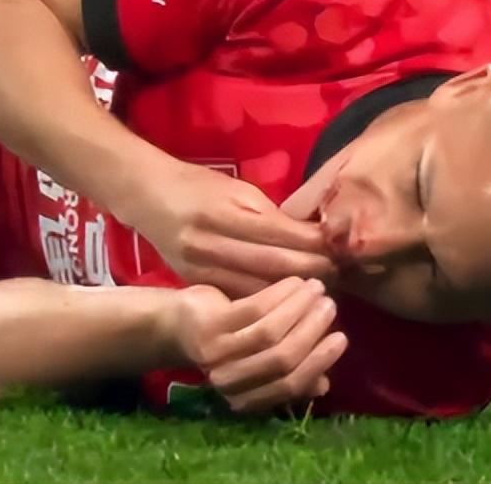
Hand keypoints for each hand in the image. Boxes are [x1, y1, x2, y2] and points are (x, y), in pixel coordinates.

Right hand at [119, 161, 336, 296]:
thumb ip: (274, 216)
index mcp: (225, 213)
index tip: (341, 251)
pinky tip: (290, 303)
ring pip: (259, 290)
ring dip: (295, 294)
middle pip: (274, 266)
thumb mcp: (239, 190)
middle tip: (342, 276)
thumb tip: (316, 237)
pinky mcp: (197, 284)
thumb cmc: (200, 186)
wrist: (149, 198)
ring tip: (322, 293)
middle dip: (313, 272)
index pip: (281, 236)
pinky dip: (270, 302)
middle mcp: (211, 244)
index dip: (315, 246)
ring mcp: (201, 269)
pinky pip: (241, 298)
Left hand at [166, 277, 348, 413]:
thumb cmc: (224, 340)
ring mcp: (218, 352)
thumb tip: (324, 384)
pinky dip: (280, 294)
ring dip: (299, 308)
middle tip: (330, 305)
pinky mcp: (210, 325)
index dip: (318, 363)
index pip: (290, 385)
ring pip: (270, 331)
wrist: (172, 323)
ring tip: (316, 288)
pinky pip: (254, 309)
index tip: (341, 337)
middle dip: (313, 330)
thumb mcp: (256, 361)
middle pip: (282, 359)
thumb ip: (288, 374)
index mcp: (245, 395)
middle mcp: (230, 379)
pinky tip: (294, 281)